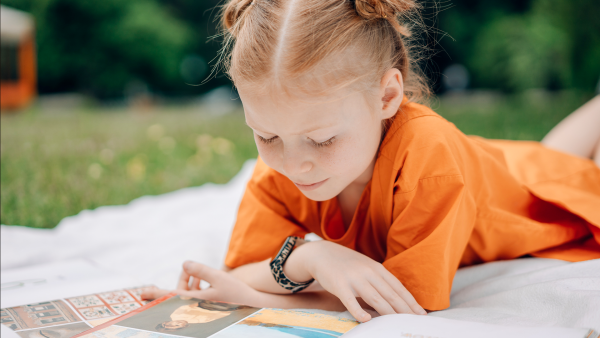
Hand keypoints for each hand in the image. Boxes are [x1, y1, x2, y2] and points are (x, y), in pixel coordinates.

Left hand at [141, 261, 260, 305]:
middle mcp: (195, 306)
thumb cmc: (236, 292)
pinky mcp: (207, 304)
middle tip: (189, 268)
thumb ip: (200, 270)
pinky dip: (197, 284)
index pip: (169, 297)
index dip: (155, 294)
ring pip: (187, 291)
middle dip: (183, 278)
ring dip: (190, 279)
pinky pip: (195, 294)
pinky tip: (203, 278)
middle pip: (179, 291)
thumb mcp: (218, 277)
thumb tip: (185, 263)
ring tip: (198, 272)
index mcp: (194, 301)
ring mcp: (200, 306)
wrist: (251, 305)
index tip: (142, 293)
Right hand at [287, 241, 425, 321]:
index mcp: (376, 268)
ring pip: (374, 298)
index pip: (398, 287)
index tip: (420, 313)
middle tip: (414, 322)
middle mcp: (368, 272)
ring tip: (397, 324)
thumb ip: (379, 280)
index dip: (410, 301)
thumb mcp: (366, 267)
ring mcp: (354, 278)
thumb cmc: (346, 264)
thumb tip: (395, 298)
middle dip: (404, 309)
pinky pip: (350, 300)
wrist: (321, 254)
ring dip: (388, 312)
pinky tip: (366, 320)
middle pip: (390, 294)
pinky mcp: (339, 285)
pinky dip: (358, 311)